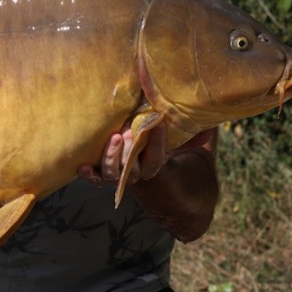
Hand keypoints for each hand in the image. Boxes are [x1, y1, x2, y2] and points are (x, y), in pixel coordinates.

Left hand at [78, 121, 213, 185]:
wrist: (153, 174)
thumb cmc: (166, 144)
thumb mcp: (184, 139)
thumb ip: (195, 131)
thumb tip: (211, 113)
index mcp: (156, 165)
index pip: (158, 157)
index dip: (159, 142)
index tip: (160, 122)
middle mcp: (137, 173)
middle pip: (133, 169)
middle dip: (130, 151)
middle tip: (128, 132)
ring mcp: (119, 174)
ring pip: (112, 174)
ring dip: (111, 158)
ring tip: (113, 138)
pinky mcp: (102, 172)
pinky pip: (95, 178)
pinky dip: (88, 174)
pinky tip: (81, 166)